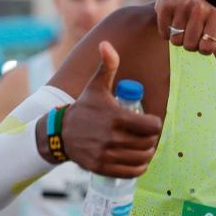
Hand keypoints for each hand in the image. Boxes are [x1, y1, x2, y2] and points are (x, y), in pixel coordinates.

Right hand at [61, 42, 162, 177]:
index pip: (151, 126)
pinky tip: (139, 161)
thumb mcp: (96, 86)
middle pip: (148, 143)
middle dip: (152, 139)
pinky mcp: (101, 168)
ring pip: (141, 158)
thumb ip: (107, 66)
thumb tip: (106, 43)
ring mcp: (105, 154)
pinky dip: (139, 168)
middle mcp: (110, 137)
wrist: (60, 132)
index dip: (155, 124)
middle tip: (148, 135)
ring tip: (145, 147)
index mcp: (115, 116)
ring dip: (148, 153)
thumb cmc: (85, 107)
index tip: (151, 122)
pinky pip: (130, 172)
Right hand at [154, 0, 215, 56]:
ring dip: (177, 38)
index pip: (207, 48)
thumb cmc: (203, 16)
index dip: (203, 48)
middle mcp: (200, 8)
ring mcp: (182, 6)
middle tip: (191, 31)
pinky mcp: (165, 6)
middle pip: (190, 46)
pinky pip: (164, 33)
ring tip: (181, 25)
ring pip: (176, 40)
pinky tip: (171, 20)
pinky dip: (166, 32)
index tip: (204, 39)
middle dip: (189, 43)